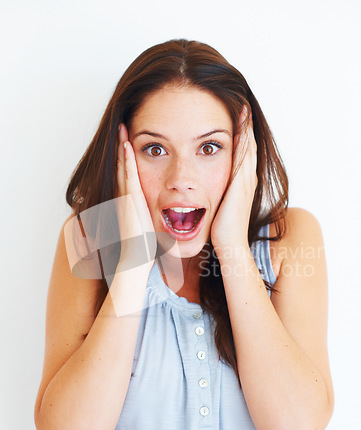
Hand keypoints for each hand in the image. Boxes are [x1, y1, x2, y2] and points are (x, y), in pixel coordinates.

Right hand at [116, 124, 155, 263]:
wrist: (138, 258)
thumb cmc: (147, 244)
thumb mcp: (152, 224)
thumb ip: (155, 214)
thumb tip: (170, 212)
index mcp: (132, 199)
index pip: (130, 171)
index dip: (128, 154)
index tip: (130, 138)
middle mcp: (126, 195)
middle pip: (123, 164)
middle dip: (122, 145)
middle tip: (122, 125)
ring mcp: (126, 197)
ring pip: (123, 165)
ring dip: (122, 146)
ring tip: (122, 128)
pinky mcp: (130, 200)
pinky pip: (129, 176)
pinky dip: (126, 160)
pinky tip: (127, 146)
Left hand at [210, 107, 257, 252]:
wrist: (229, 245)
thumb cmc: (222, 230)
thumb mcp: (218, 208)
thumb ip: (214, 197)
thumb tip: (203, 193)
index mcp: (241, 184)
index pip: (242, 154)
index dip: (241, 136)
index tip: (236, 119)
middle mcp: (247, 179)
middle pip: (249, 145)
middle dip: (245, 126)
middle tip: (242, 105)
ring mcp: (247, 180)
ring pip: (249, 146)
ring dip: (246, 126)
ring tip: (242, 108)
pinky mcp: (242, 183)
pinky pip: (245, 153)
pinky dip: (244, 137)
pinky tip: (239, 123)